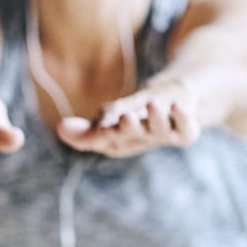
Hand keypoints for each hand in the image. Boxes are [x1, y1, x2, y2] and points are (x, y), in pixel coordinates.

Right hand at [57, 83, 197, 157]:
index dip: (99, 137)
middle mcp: (139, 141)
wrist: (174, 103)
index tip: (97, 128)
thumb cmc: (137, 114)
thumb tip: (60, 128)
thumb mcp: (111, 117)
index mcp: (116, 142)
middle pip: (132, 138)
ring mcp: (163, 137)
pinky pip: (186, 128)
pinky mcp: (185, 132)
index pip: (104, 141)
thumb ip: (88, 129)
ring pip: (159, 132)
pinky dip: (183, 117)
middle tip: (124, 119)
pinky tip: (176, 106)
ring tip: (153, 104)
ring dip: (156, 119)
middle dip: (128, 130)